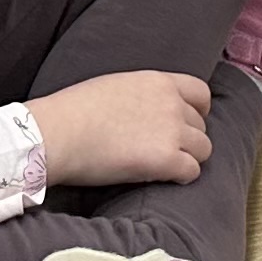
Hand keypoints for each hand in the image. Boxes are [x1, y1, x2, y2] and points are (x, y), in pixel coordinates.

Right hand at [27, 70, 215, 187]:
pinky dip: (182, 177)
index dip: (197, 112)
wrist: (58, 133)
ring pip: (203, 150)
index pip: (201, 94)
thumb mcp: (114, 86)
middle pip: (201, 125)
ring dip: (188, 158)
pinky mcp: (166, 159)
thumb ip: (140, 95)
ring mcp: (172, 131)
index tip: (185, 124)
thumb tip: (144, 110)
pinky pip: (192, 171)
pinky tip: (163, 178)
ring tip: (164, 167)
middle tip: (165, 151)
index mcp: (158, 81)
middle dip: (187, 139)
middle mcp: (172, 103)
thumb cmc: (73, 112)